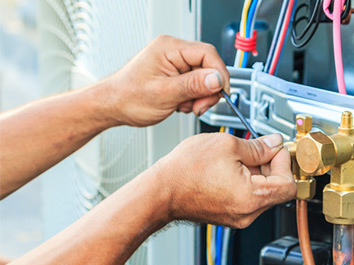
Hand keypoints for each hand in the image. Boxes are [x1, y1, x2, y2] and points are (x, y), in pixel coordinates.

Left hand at [104, 35, 229, 126]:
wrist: (112, 106)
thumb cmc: (128, 97)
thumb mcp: (164, 94)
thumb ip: (193, 85)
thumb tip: (217, 79)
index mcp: (170, 48)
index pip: (208, 54)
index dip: (218, 75)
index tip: (219, 93)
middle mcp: (173, 51)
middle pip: (208, 66)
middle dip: (207, 90)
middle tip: (198, 106)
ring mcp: (175, 62)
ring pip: (204, 78)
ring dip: (199, 96)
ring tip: (183, 106)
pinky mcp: (176, 74)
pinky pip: (196, 84)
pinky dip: (193, 97)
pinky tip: (180, 103)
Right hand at [153, 133, 296, 227]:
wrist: (160, 191)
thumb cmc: (186, 171)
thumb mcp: (228, 145)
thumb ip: (259, 146)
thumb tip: (274, 143)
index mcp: (252, 198)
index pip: (288, 183)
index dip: (284, 161)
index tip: (275, 148)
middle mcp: (248, 213)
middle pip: (278, 188)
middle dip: (271, 165)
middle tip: (258, 148)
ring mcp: (238, 217)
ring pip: (263, 192)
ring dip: (258, 172)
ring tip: (237, 157)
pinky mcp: (229, 215)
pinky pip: (248, 197)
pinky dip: (246, 181)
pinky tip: (230, 168)